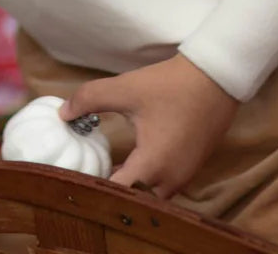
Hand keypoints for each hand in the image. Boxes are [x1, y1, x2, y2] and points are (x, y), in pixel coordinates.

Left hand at [60, 54, 238, 198]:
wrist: (214, 79)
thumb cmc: (168, 85)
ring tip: (103, 169)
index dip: (94, 187)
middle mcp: (171, 180)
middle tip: (86, 174)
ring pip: (150, 194)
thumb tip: (63, 113)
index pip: (117, 193)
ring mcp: (184, 176)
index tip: (74, 177)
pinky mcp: (191, 168)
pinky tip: (128, 162)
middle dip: (111, 190)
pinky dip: (145, 179)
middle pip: (134, 199)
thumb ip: (89, 99)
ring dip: (129, 185)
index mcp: (153, 166)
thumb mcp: (124, 89)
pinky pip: (163, 185)